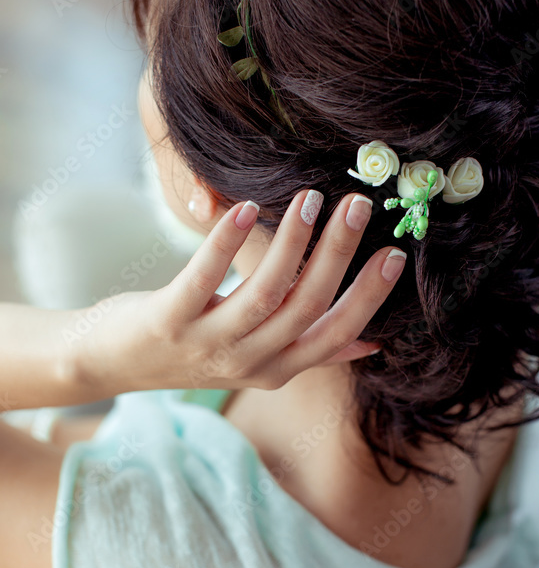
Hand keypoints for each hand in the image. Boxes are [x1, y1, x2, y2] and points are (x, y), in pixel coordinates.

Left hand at [78, 188, 406, 397]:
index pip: (336, 334)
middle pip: (307, 307)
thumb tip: (371, 342)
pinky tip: (246, 208)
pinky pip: (204, 279)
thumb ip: (311, 349)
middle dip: (338, 254)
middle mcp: (248, 362)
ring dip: (292, 242)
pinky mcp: (169, 320)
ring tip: (311, 198)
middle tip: (357, 205)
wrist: (115, 363)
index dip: (368, 297)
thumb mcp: (258, 359)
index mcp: (277, 369)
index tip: (394, 254)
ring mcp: (208, 343)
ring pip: (264, 293)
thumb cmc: (196, 350)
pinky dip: (225, 243)